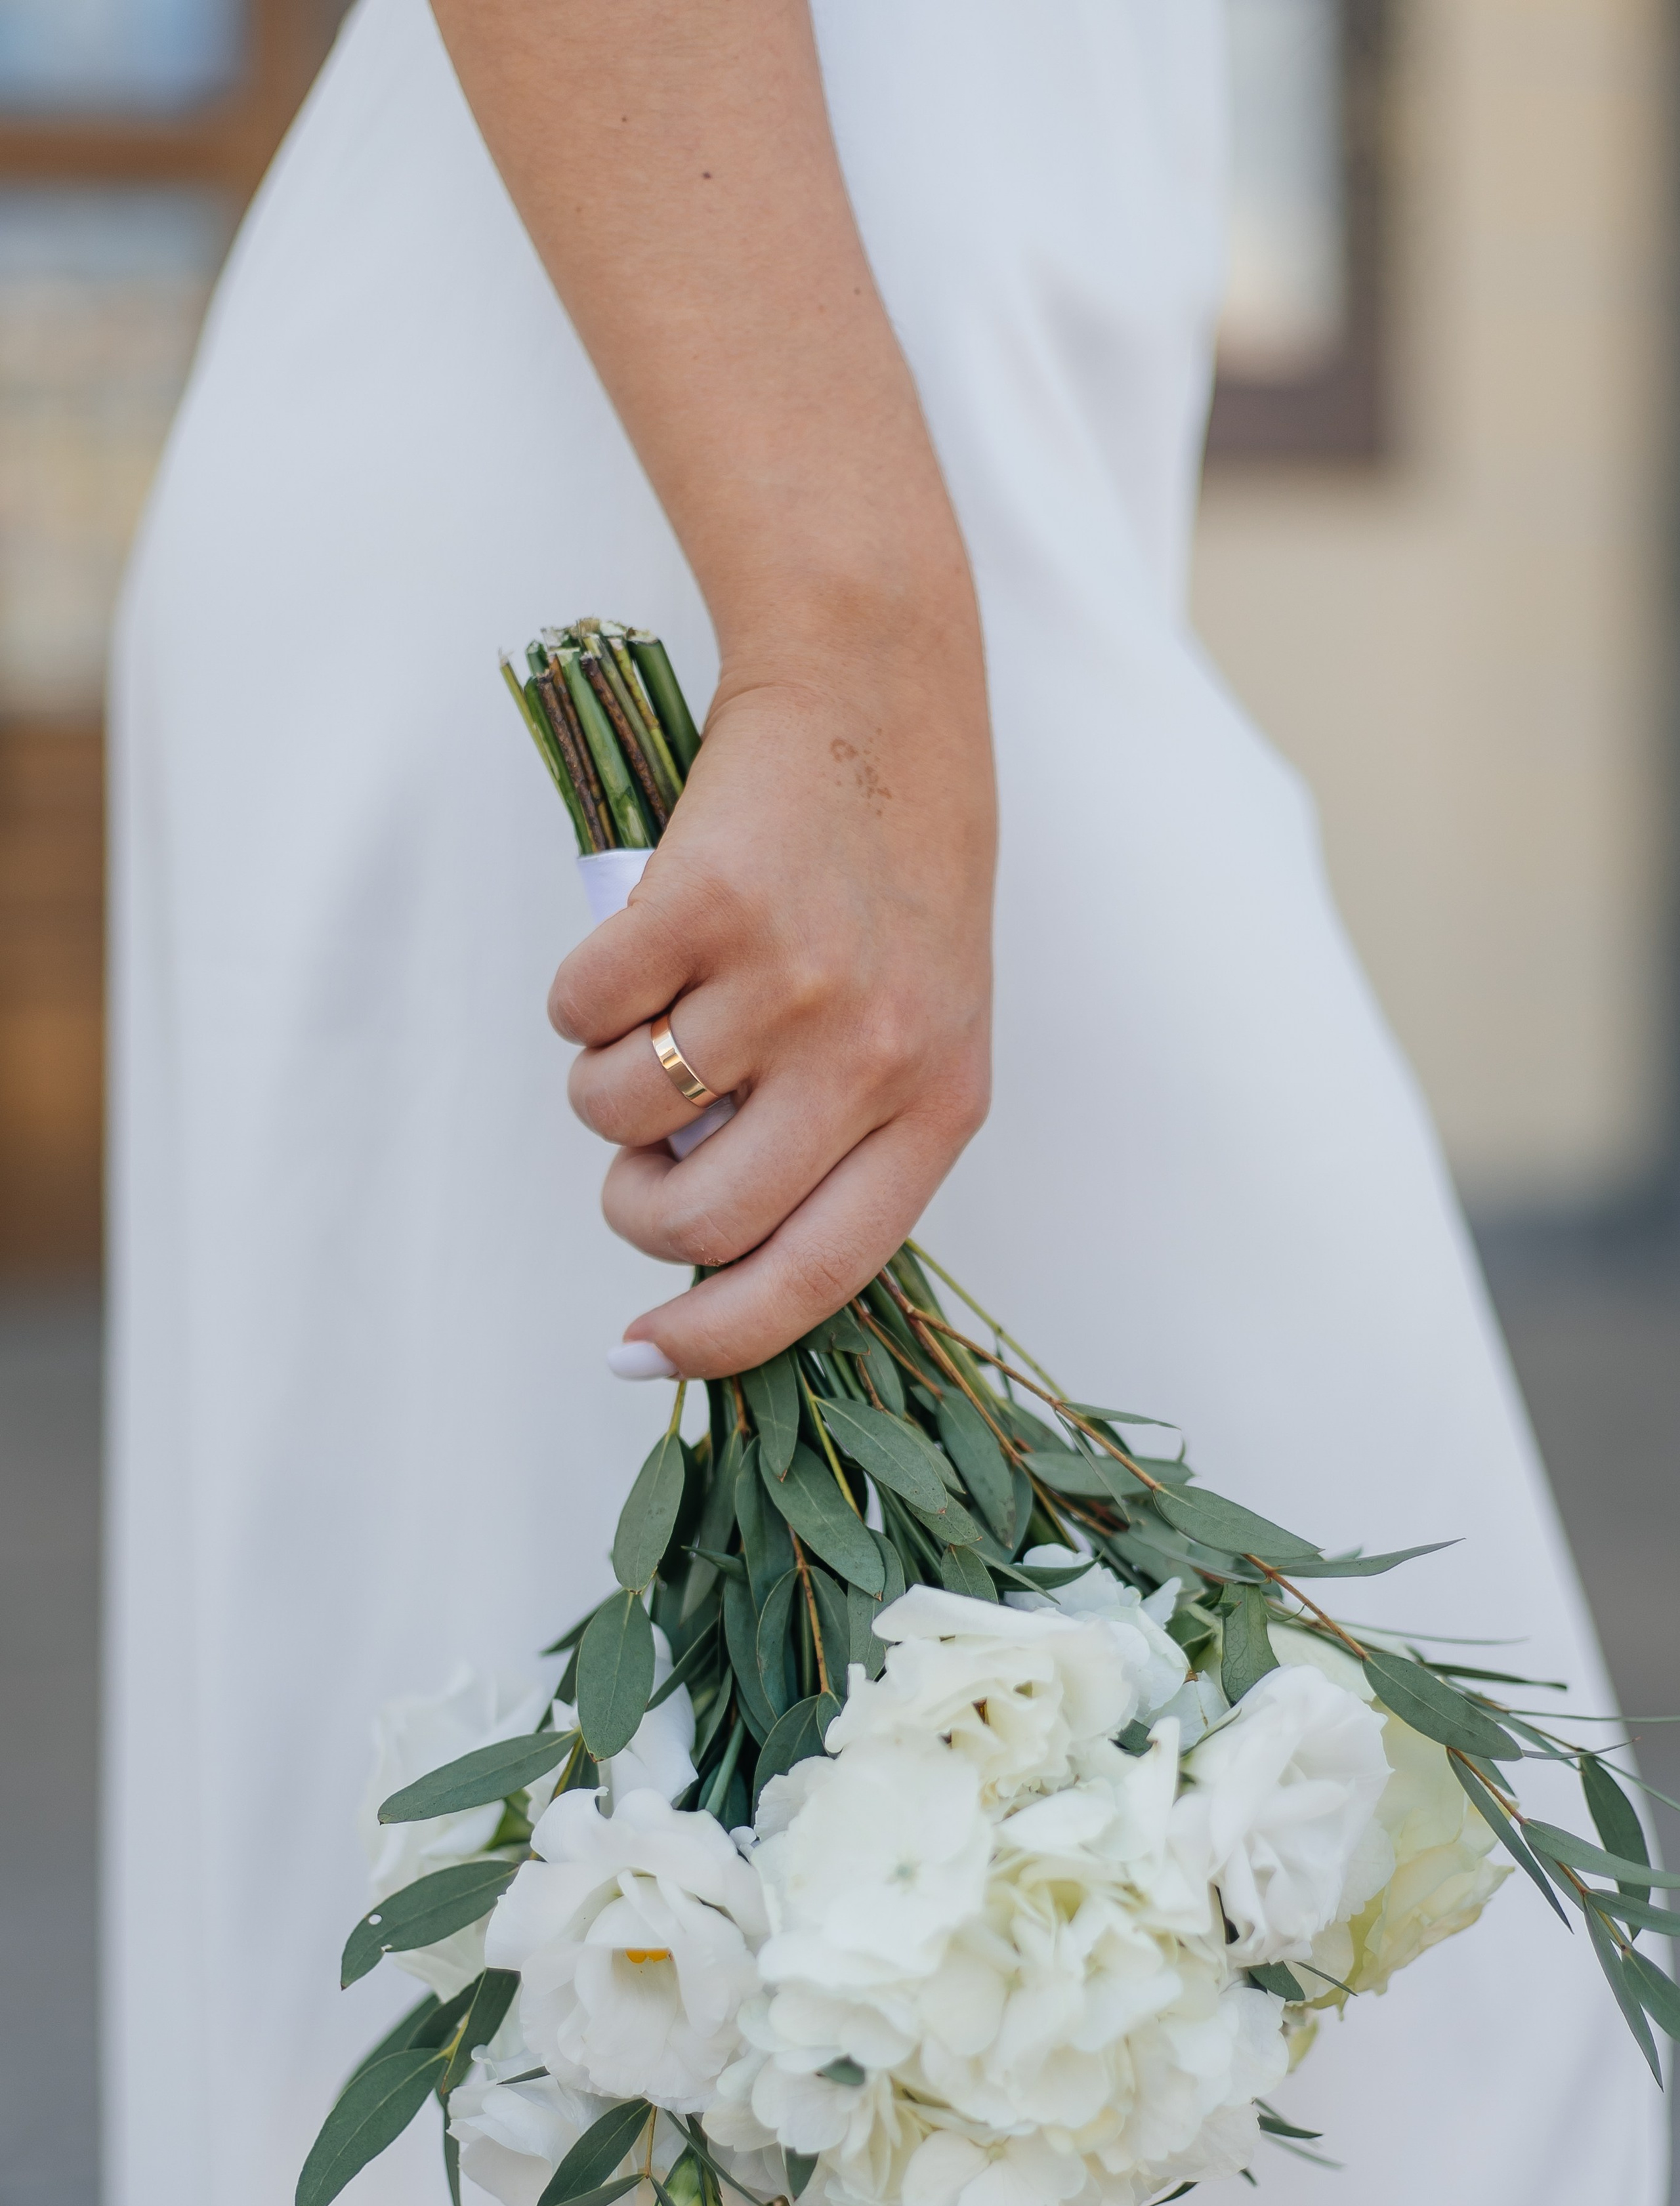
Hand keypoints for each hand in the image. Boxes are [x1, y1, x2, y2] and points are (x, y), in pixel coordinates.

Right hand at [550, 601, 995, 1375]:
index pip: (820, 1275)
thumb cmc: (892, 879)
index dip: (719, 1337)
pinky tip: (639, 945)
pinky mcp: (703, 904)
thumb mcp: (921, 1022)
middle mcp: (872, 1055)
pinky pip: (579, 1013)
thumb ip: (844, 1135)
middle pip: (701, 1218)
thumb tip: (710, 1249)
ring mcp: (788, 980)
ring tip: (660, 1012)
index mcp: (939, 1104)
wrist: (876, 695)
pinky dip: (581, 996)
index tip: (643, 1353)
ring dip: (605, 1083)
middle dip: (636, 1208)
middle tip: (642, 1158)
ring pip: (620, 1115)